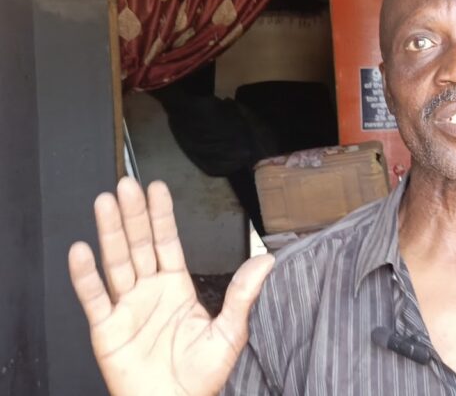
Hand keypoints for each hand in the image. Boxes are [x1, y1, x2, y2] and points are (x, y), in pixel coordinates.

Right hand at [68, 178, 274, 395]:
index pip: (167, 243)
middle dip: (133, 214)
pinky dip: (85, 275)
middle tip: (126, 185)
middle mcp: (149, 292)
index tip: (156, 189)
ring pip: (116, 262)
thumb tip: (266, 261)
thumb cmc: (201, 376)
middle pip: (138, 245)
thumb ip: (243, 294)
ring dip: (110, 232)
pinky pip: (94, 298)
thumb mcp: (230, 332)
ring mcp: (126, 307)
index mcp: (177, 288)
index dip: (161, 215)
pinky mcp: (106, 328)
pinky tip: (82, 251)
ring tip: (105, 203)